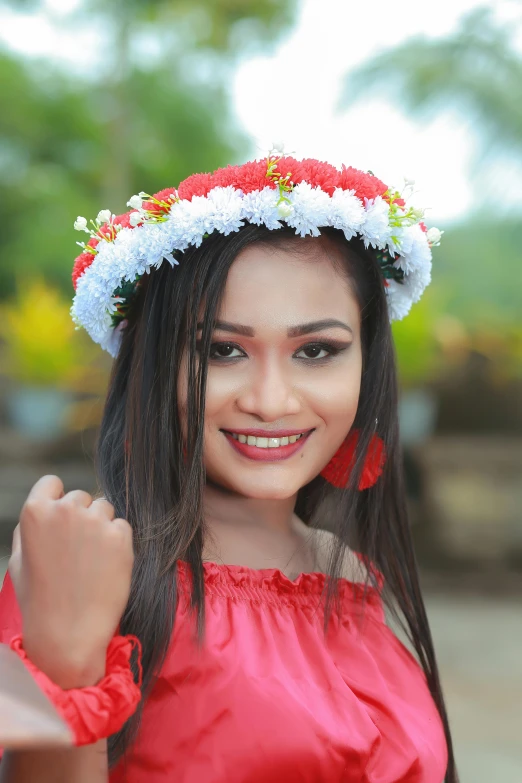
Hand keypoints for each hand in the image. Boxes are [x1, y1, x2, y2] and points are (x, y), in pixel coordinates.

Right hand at [8, 475, 133, 688]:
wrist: (69, 635)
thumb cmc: (40, 600)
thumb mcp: (18, 561)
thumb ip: (28, 529)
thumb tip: (45, 507)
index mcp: (35, 513)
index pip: (52, 483)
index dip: (57, 500)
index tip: (61, 521)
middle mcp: (66, 510)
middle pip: (81, 497)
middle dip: (80, 517)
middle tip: (76, 551)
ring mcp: (95, 522)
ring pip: (104, 509)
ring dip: (100, 527)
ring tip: (90, 561)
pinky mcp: (121, 536)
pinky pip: (121, 526)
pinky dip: (117, 542)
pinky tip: (105, 566)